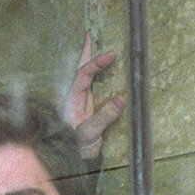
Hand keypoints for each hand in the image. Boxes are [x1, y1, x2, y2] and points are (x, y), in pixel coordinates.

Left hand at [63, 32, 125, 161]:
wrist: (73, 161)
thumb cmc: (77, 147)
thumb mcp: (90, 132)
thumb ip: (104, 116)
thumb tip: (122, 98)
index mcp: (72, 98)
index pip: (83, 74)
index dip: (96, 63)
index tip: (111, 54)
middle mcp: (76, 97)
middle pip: (81, 69)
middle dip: (87, 52)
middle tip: (91, 33)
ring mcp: (84, 102)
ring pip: (88, 77)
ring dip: (94, 61)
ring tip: (100, 44)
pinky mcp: (92, 109)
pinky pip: (97, 88)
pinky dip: (102, 76)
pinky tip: (108, 70)